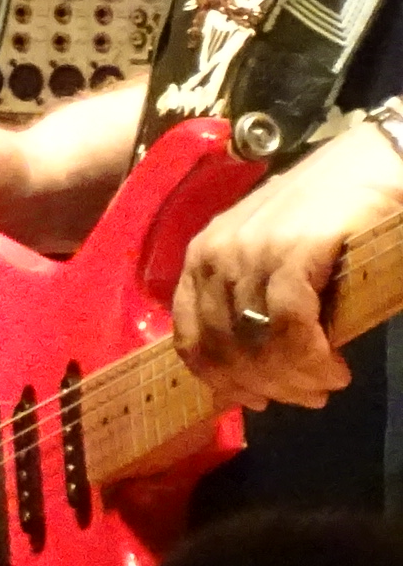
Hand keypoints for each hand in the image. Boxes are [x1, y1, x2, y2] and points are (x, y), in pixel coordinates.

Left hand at [172, 119, 402, 409]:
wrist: (375, 163)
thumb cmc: (330, 217)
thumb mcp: (277, 262)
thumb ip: (256, 303)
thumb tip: (257, 371)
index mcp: (202, 257)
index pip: (190, 340)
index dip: (222, 382)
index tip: (260, 401)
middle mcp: (215, 253)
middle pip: (223, 350)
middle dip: (267, 387)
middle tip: (309, 396)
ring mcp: (250, 250)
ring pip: (255, 345)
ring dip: (294, 380)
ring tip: (327, 383)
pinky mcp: (292, 250)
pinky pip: (289, 326)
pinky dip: (311, 359)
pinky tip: (335, 368)